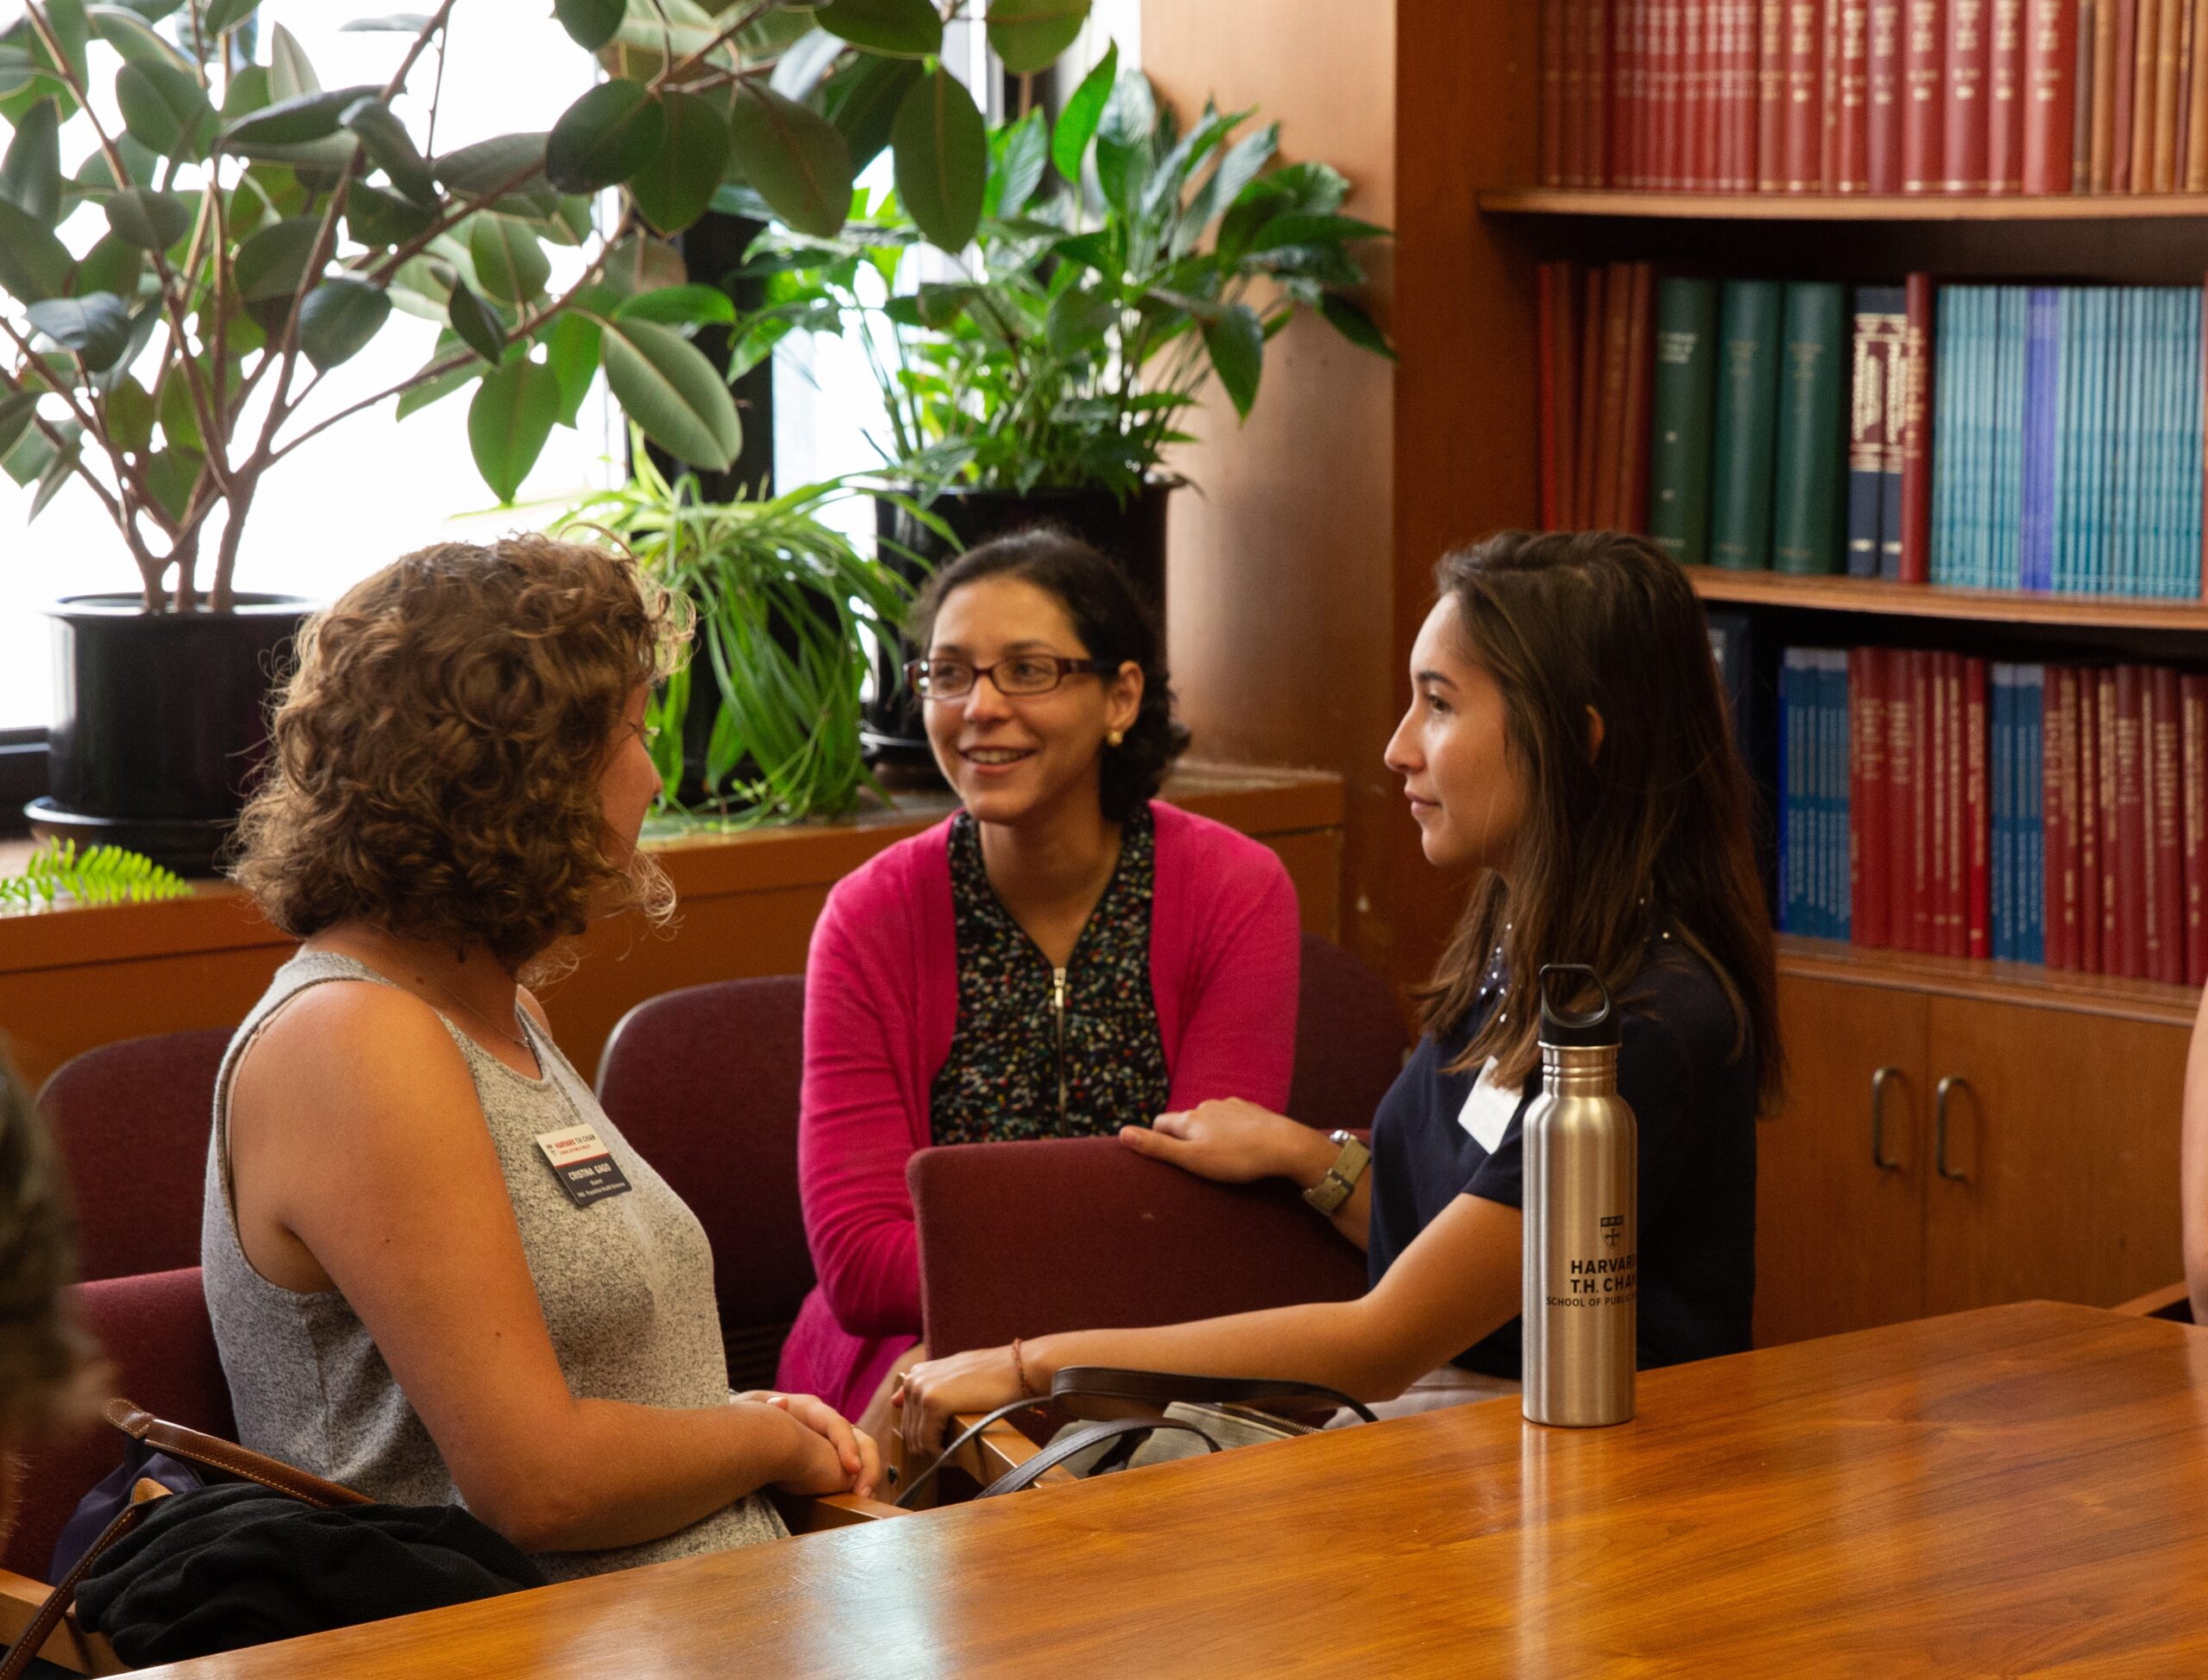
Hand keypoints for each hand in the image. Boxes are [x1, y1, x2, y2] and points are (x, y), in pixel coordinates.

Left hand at [737, 1390, 881, 1499]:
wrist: (746, 1436)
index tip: (851, 1469)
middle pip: (862, 1441)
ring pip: (865, 1458)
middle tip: (863, 1494)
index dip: (847, 1445)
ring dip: (868, 1480)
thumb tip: (781, 1404)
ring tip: (863, 1502)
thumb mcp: (750, 1409)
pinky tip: (855, 1507)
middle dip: (868, 1466)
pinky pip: (854, 1475)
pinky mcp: (833, 1464)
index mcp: (812, 1410)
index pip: (838, 1425)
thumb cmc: (749, 1419)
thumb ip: (764, 1406)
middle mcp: (830, 1427)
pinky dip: (858, 1489)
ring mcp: (834, 1445)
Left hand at [890, 1345, 1025, 1463]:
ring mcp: (922, 1391)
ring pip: (917, 1441)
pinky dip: (941, 1455)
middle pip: (910, 1433)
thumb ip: (923, 1386)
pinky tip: (955, 1455)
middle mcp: (914, 1381)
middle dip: (930, 1448)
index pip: (908, 1420)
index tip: (946, 1443)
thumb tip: (893, 1401)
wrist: (1017, 1368)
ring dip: (936, 1454)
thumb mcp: (951, 1376)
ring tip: (956, 1454)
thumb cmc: (991, 1375)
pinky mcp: (934, 1403)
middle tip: (953, 1453)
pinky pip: (928, 1444)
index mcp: (916, 1374)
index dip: (926, 1437)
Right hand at [1119, 1098, 1309, 1184]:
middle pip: (1185, 1120)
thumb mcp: (1191, 1159)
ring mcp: (1230, 1106)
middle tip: (1192, 1161)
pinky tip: (1241, 1146)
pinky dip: (1231, 1131)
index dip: (1156, 1138)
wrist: (1283, 1146)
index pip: (1160, 1124)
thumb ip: (1157, 1147)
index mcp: (1189, 1119)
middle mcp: (1207, 1106)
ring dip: (1209, 1133)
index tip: (1162, 1155)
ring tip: (1219, 1157)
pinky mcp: (1250, 1110)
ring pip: (1210, 1119)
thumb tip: (1122, 1133)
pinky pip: (1232, 1120)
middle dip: (1184, 1137)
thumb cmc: (1236, 1158)